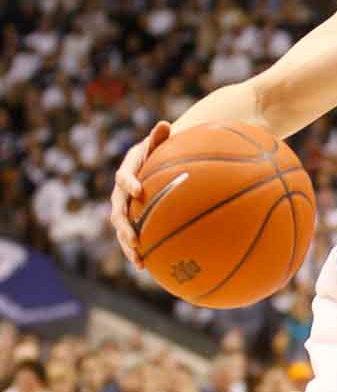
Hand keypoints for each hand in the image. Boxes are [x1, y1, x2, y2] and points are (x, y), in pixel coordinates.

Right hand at [110, 120, 170, 267]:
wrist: (156, 162)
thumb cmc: (162, 151)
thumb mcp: (161, 143)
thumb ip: (160, 137)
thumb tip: (165, 124)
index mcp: (128, 171)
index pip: (124, 176)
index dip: (128, 182)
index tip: (137, 190)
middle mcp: (121, 192)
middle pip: (117, 210)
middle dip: (124, 226)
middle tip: (134, 238)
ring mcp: (124, 208)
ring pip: (121, 229)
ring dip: (127, 246)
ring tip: (139, 260)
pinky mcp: (131, 220)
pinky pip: (132, 237)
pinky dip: (137, 251)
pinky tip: (147, 267)